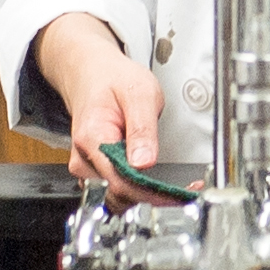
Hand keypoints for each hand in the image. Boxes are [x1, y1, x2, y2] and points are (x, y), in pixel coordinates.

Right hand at [32, 15, 162, 195]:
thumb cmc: (113, 80)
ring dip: (146, 195)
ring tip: (171, 183)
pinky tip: (154, 180)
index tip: (178, 194)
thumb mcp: (139, 93)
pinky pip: (117, 190)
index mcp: (93, 139)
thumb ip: (142, 129)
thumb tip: (144, 162)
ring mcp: (87, 167)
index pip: (121, 183)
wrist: (91, 73)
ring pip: (118, 197)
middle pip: (119, 195)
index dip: (152, 193)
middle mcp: (84, 159)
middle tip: (185, 188)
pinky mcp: (94, 171)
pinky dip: (138, 190)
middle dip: (153, 196)